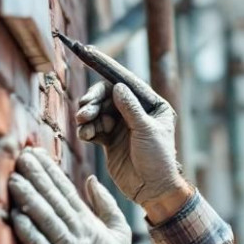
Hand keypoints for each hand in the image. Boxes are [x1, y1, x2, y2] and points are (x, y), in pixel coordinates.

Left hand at [8, 148, 133, 243]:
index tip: (35, 154)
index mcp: (89, 227)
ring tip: (13, 183)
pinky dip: (27, 238)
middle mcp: (75, 239)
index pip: (67, 193)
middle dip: (36, 180)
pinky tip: (15, 222)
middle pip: (52, 204)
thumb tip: (92, 180)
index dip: (50, 172)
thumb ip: (106, 206)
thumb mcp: (119, 236)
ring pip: (43, 226)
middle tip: (19, 160)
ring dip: (27, 203)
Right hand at [75, 73, 193, 220]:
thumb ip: (130, 109)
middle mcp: (136, 112)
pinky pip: (93, 128)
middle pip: (107, 95)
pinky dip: (87, 129)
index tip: (90, 52)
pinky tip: (87, 136)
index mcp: (152, 105)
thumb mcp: (146, 131)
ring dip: (88, 115)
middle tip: (85, 111)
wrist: (152, 191)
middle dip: (93, 100)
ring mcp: (121, 125)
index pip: (127, 81)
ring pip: (97, 111)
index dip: (108, 67)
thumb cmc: (158, 160)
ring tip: (85, 124)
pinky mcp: (110, 140)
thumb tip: (117, 86)